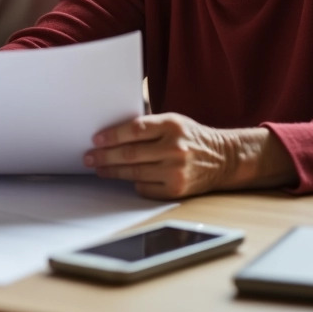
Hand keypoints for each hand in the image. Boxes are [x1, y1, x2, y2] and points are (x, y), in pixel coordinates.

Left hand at [83, 113, 294, 198]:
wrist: (224, 159)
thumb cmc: (192, 138)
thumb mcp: (174, 121)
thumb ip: (148, 125)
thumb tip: (112, 132)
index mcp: (173, 126)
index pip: (135, 129)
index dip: (112, 135)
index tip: (96, 139)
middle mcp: (175, 149)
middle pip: (130, 153)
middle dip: (105, 156)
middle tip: (88, 157)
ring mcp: (176, 171)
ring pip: (134, 172)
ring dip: (112, 171)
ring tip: (99, 168)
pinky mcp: (177, 190)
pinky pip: (145, 188)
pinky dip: (133, 183)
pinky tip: (125, 178)